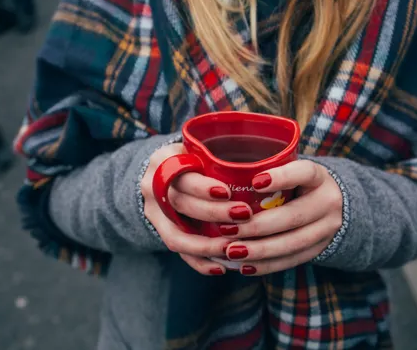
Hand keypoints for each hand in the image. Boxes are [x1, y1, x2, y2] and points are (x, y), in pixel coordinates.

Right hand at [140, 143, 253, 275]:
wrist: (161, 174)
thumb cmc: (192, 159)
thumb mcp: (198, 149)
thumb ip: (218, 156)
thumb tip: (264, 166)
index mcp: (164, 161)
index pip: (180, 175)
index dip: (202, 187)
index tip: (227, 192)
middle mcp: (152, 186)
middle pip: (180, 204)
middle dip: (213, 213)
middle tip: (243, 216)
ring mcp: (153, 212)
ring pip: (176, 234)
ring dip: (205, 245)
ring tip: (232, 249)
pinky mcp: (159, 231)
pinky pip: (178, 251)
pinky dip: (199, 262)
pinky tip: (221, 267)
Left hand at [220, 160, 342, 275]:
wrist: (335, 205)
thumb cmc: (298, 183)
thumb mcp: (292, 171)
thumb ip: (268, 172)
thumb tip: (225, 177)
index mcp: (319, 177)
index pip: (304, 173)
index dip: (282, 178)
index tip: (254, 182)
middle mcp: (328, 202)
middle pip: (293, 216)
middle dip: (257, 226)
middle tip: (227, 230)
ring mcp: (327, 229)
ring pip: (293, 243)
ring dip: (259, 250)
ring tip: (232, 252)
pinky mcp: (319, 249)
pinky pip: (292, 260)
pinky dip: (266, 265)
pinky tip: (245, 266)